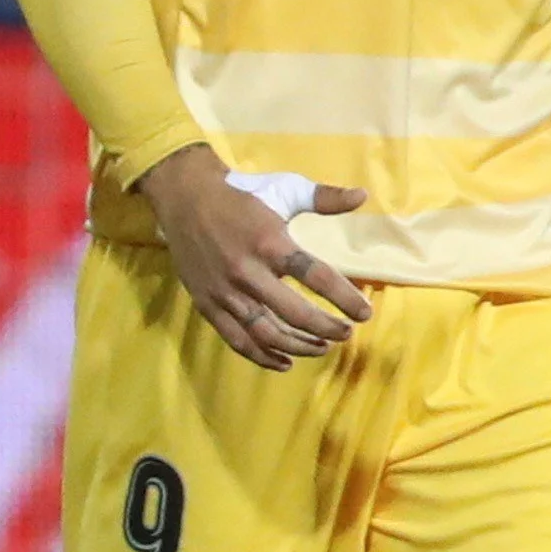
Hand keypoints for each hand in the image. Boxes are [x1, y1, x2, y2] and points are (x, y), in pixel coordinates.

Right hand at [140, 144, 372, 368]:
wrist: (185, 198)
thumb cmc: (243, 196)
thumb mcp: (286, 189)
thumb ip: (325, 197)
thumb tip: (363, 195)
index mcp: (271, 243)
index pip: (316, 276)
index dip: (344, 298)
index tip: (366, 313)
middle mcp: (248, 272)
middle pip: (294, 312)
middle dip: (326, 328)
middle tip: (347, 333)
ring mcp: (225, 292)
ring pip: (265, 332)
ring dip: (298, 346)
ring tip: (322, 348)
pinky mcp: (207, 304)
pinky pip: (236, 339)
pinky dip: (261, 356)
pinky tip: (285, 362)